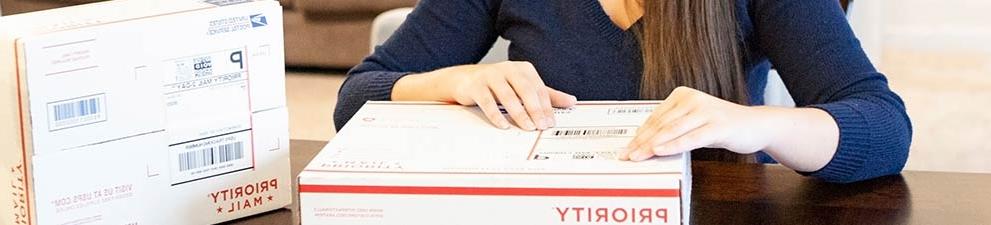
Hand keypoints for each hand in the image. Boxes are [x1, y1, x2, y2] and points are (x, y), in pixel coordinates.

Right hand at [393, 61, 577, 129]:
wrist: (465, 80)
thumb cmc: (498, 85)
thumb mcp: (523, 88)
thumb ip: (547, 95)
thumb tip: (571, 102)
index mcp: (523, 69)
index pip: (539, 89)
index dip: (546, 106)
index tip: (551, 123)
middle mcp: (508, 69)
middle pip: (525, 90)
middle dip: (535, 110)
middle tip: (541, 126)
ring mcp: (491, 76)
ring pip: (508, 96)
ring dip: (518, 113)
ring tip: (527, 127)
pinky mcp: (476, 86)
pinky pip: (487, 101)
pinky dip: (496, 115)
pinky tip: (503, 126)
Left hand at [619, 86, 776, 160]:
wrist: (755, 126)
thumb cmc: (720, 127)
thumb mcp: (693, 123)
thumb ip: (673, 128)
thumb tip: (647, 143)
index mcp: (683, 95)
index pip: (655, 117)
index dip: (639, 134)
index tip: (627, 148)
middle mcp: (693, 99)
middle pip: (661, 124)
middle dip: (641, 142)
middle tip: (626, 156)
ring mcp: (706, 111)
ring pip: (672, 130)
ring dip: (652, 145)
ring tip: (637, 156)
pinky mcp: (718, 125)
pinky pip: (691, 137)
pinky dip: (673, 145)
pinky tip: (660, 151)